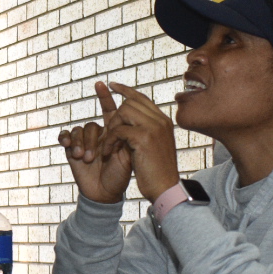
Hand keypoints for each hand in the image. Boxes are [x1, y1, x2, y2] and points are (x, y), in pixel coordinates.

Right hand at [58, 83, 132, 202]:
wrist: (106, 193)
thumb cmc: (120, 175)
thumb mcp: (128, 156)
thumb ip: (125, 138)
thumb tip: (123, 123)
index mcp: (113, 133)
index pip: (109, 110)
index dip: (105, 96)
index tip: (101, 83)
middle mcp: (98, 135)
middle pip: (92, 124)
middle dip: (92, 139)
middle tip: (95, 156)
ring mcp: (84, 142)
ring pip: (79, 130)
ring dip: (81, 143)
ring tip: (85, 158)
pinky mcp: (72, 150)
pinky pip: (66, 136)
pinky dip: (66, 139)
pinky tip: (69, 146)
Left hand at [100, 81, 180, 202]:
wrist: (164, 188)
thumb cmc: (156, 171)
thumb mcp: (153, 145)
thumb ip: (145, 130)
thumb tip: (130, 117)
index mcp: (163, 120)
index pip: (141, 97)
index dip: (125, 90)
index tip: (111, 85)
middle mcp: (161, 120)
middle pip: (130, 102)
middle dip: (115, 116)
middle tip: (110, 134)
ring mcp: (154, 127)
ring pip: (124, 112)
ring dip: (112, 128)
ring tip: (110, 145)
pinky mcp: (144, 138)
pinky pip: (118, 130)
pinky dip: (109, 141)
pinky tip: (108, 153)